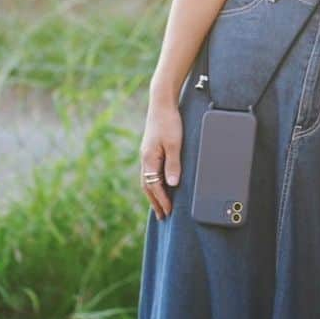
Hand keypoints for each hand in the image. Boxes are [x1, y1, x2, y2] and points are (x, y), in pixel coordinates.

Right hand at [140, 99, 182, 218]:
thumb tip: (172, 184)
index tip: (169, 212)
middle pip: (148, 186)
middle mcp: (145, 158)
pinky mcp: (150, 148)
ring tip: (160, 205)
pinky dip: (153, 182)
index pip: (155, 186)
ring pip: (148, 179)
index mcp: (149, 159)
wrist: (161, 102)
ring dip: (153, 193)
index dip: (162, 200)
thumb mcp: (174, 143)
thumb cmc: (169, 122)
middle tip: (162, 216)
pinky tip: (159, 183)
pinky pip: (150, 170)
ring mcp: (147, 153)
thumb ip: (173, 164)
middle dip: (155, 202)